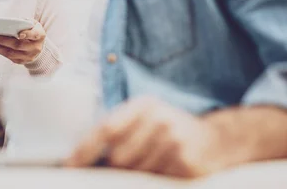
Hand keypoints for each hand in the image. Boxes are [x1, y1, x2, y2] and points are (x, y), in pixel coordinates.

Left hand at [0, 21, 45, 63]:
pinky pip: (7, 57)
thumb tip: (9, 23)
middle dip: (2, 41)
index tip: (19, 34)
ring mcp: (28, 56)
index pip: (34, 35)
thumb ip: (24, 22)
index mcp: (40, 36)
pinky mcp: (20, 61)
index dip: (27, 35)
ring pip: (10, 53)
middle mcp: (35, 48)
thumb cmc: (32, 31)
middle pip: (18, 45)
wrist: (38, 47)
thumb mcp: (32, 24)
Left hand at [65, 97, 225, 177]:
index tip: (69, 166)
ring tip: (147, 165)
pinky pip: (155, 182)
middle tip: (114, 171)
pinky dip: (153, 181)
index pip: (107, 129)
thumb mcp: (146, 117)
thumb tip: (80, 156)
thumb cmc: (169, 129)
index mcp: (144, 105)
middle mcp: (159, 120)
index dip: (85, 150)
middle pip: (118, 157)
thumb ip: (118, 129)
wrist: (216, 139)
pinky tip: (162, 170)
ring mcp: (174, 142)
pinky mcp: (186, 165)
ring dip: (134, 177)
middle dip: (112, 169)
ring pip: (136, 173)